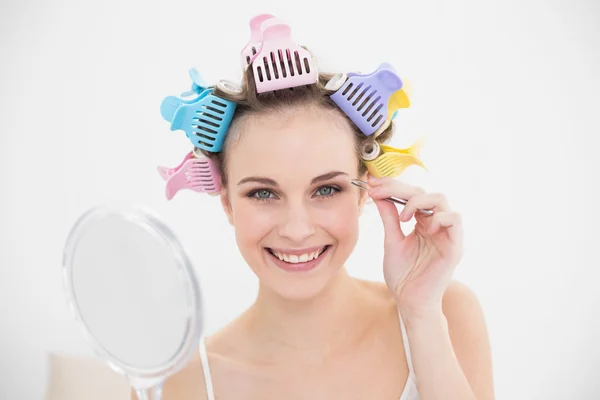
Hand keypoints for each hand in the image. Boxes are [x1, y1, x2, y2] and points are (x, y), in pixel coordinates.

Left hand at [367, 176, 463, 317]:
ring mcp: (446, 233)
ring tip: (403, 216)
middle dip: (398, 188)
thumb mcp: (392, 241)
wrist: (410, 301)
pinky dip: (438, 217)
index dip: (392, 185)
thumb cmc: (403, 275)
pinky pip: (455, 219)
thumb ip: (389, 218)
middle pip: (423, 192)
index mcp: (421, 222)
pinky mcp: (455, 246)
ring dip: (418, 202)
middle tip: (377, 191)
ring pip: (440, 199)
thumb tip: (379, 194)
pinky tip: (423, 227)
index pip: (410, 195)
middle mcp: (435, 224)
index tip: (371, 183)